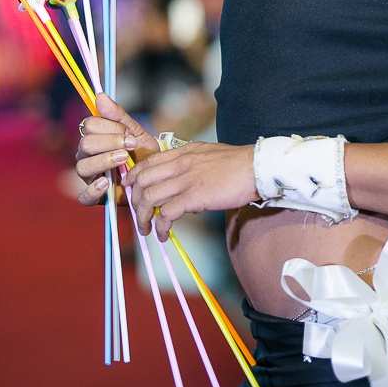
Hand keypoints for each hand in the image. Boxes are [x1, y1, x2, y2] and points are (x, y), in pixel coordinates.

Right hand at [76, 93, 158, 205]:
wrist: (157, 176)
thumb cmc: (143, 153)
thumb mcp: (136, 132)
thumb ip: (118, 116)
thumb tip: (100, 95)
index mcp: (95, 137)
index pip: (89, 126)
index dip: (109, 127)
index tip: (130, 133)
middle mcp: (87, 155)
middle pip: (85, 144)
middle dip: (110, 142)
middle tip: (131, 146)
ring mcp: (90, 176)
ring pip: (83, 166)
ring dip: (104, 161)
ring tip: (124, 160)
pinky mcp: (95, 196)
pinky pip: (84, 196)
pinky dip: (93, 190)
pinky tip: (106, 183)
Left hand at [125, 142, 257, 241]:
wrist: (257, 167)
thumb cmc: (238, 164)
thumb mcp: (209, 153)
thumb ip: (192, 162)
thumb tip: (183, 180)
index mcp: (183, 152)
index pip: (148, 162)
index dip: (134, 177)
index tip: (130, 188)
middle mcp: (180, 163)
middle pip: (142, 181)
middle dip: (134, 201)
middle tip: (138, 215)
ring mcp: (186, 179)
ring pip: (149, 198)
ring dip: (143, 217)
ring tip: (147, 229)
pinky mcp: (194, 196)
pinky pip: (166, 213)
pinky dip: (160, 227)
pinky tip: (164, 234)